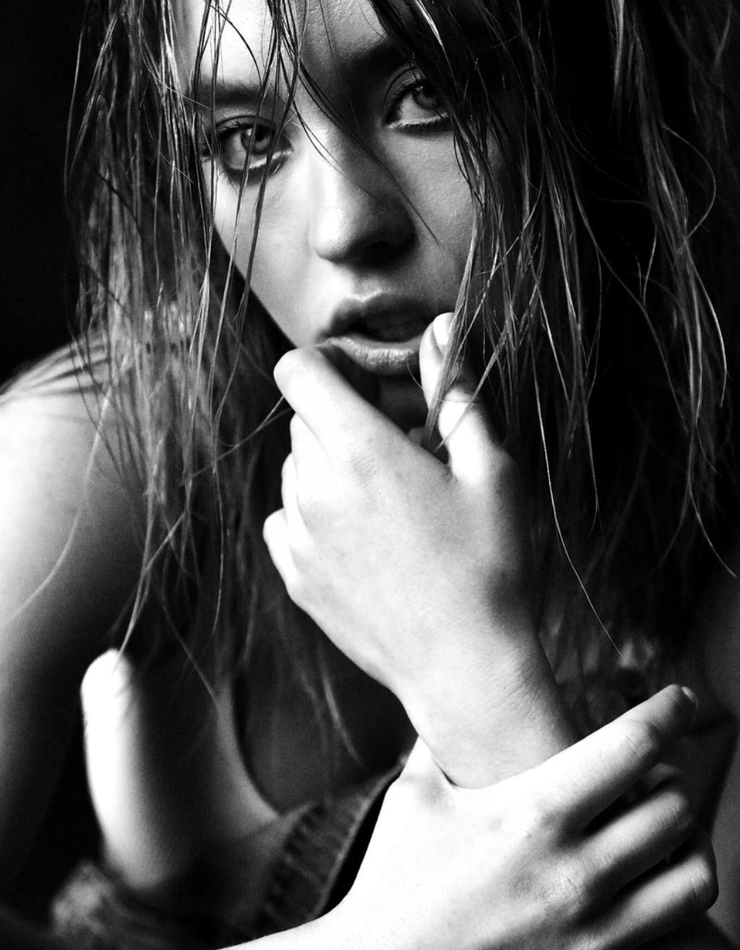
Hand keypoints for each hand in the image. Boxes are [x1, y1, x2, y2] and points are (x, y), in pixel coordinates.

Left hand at [263, 315, 563, 781]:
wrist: (464, 668)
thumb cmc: (489, 565)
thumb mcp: (489, 470)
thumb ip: (456, 392)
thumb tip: (438, 329)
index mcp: (360, 450)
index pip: (297, 370)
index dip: (328, 363)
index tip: (368, 384)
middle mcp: (314, 486)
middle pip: (304, 418)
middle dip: (345, 417)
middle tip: (402, 446)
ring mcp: (299, 535)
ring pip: (296, 468)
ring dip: (332, 466)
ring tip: (390, 499)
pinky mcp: (295, 576)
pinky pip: (287, 517)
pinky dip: (315, 513)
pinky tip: (364, 536)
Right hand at [321, 687, 715, 949]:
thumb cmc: (393, 881)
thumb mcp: (413, 797)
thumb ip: (440, 742)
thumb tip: (444, 699)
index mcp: (533, 813)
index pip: (631, 747)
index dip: (667, 714)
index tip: (680, 700)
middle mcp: (575, 870)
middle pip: (675, 806)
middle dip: (672, 775)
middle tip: (655, 767)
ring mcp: (593, 928)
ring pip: (692, 873)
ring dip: (688, 837)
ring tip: (664, 821)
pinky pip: (677, 926)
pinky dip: (677, 890)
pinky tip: (652, 875)